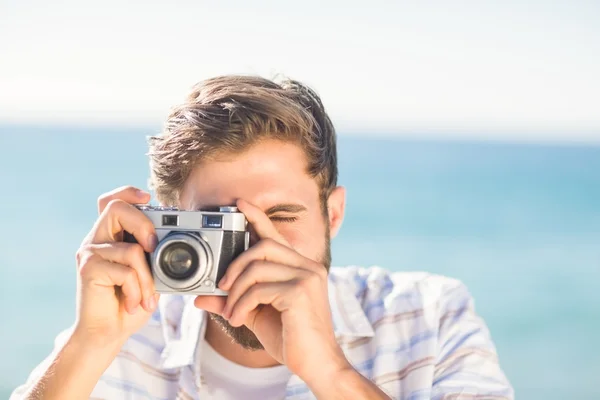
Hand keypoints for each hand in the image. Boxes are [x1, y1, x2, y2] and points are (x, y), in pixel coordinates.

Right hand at [74, 186, 159, 344]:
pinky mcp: (87, 268)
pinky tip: (132, 303)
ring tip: (146, 298)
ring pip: (131, 249)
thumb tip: (180, 237)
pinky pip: (125, 271)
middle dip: (144, 225)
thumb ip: (156, 254)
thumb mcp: (150, 274)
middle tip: (154, 249)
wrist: (107, 334)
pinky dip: (136, 290)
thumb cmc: (130, 302)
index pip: (112, 200)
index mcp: (111, 236)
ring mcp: (90, 252)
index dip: (128, 192)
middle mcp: (97, 239)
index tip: (148, 197)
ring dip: (146, 279)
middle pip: (117, 208)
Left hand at [194, 199, 351, 387]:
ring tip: (231, 312)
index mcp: (300, 268)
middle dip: (236, 263)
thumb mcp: (256, 315)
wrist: (317, 364)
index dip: (257, 218)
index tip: (240, 204)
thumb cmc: (291, 339)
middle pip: (263, 246)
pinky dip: (242, 304)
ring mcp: (306, 277)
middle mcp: (307, 266)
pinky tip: (240, 319)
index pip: (276, 236)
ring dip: (236, 290)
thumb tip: (202, 297)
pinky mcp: (300, 292)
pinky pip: (259, 289)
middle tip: (222, 286)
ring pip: (258, 267)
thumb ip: (233, 300)